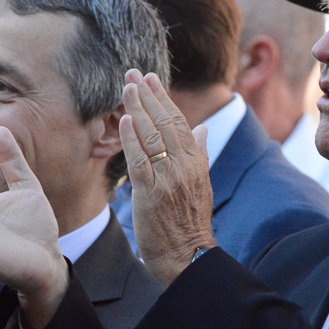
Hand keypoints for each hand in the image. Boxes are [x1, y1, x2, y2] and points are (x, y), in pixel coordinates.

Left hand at [119, 70, 214, 283]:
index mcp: (197, 162)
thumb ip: (201, 154)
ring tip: (126, 87)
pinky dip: (132, 139)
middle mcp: (185, 166)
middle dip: (148, 95)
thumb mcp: (201, 184)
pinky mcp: (151, 193)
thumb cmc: (190, 222)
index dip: (163, 98)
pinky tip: (125, 120)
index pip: (179, 121)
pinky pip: (140, 161)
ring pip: (152, 136)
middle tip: (133, 72)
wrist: (188, 256)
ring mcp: (168, 178)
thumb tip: (203, 128)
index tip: (150, 79)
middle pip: (165, 122)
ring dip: (138, 109)